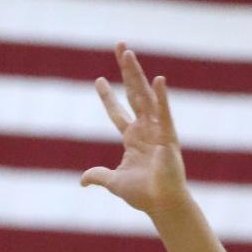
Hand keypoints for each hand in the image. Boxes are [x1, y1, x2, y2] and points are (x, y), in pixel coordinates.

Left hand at [81, 43, 188, 217]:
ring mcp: (158, 131)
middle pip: (134, 94)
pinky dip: (162, 98)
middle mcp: (146, 130)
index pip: (117, 113)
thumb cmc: (143, 195)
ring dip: (137, 74)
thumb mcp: (115, 182)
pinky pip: (165, 114)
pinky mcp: (169, 137)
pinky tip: (158, 79)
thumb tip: (82, 181)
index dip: (108, 97)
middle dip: (126, 71)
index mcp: (133, 139)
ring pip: (145, 96)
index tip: (99, 80)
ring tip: (127, 53)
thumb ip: (99, 176)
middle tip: (120, 47)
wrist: (162, 204)